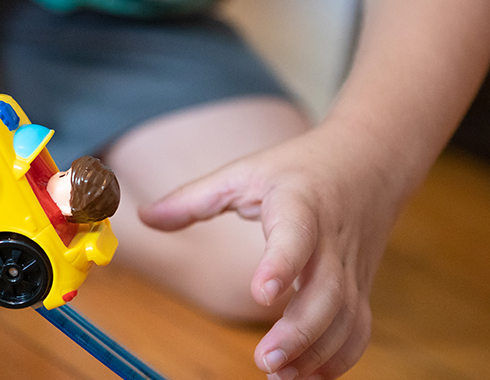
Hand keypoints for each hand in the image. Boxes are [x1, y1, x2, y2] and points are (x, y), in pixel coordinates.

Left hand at [139, 122, 406, 378]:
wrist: (373, 158)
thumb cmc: (301, 167)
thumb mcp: (244, 172)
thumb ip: (192, 199)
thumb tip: (143, 217)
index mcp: (300, 205)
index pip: (295, 235)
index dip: (281, 264)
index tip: (262, 293)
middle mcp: (331, 240)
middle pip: (327, 292)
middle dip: (299, 332)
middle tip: (264, 360)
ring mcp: (351, 267)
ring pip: (346, 317)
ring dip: (317, 353)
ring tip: (279, 375)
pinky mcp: (360, 286)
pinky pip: (358, 328)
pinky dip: (338, 357)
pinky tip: (306, 375)